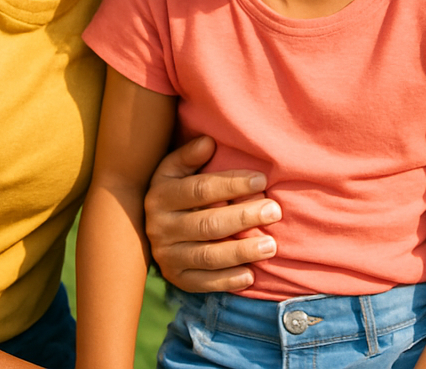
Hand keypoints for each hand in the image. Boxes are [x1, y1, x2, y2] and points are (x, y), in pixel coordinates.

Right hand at [144, 135, 281, 291]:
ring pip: (207, 256)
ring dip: (241, 252)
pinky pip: (202, 283)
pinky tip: (250, 275)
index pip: (200, 190)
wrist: (150, 226)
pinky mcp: (176, 278)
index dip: (231, 184)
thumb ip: (190, 155)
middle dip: (243, 218)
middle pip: (207, 224)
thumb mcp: (175, 168)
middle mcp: (160, 228)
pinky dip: (227, 280)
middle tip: (274, 211)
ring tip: (271, 245)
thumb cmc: (177, 188)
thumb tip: (209, 143)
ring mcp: (167, 256)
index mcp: (161, 196)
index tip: (261, 180)